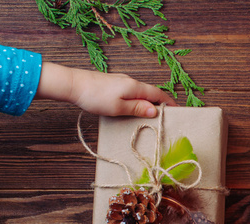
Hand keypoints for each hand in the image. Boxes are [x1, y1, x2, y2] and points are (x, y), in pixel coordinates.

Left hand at [36, 62, 176, 116]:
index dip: (169, 102)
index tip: (177, 111)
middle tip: (165, 116)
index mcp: (135, 87)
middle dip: (160, 103)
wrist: (73, 84)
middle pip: (151, 92)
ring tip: (150, 114)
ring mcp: (121, 81)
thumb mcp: (118, 107)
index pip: (158, 94)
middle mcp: (130, 81)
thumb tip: (155, 110)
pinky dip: (137, 99)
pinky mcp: (113, 83)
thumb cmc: (94, 97)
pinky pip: (131, 91)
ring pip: (141, 92)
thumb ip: (138, 108)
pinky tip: (133, 107)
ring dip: (148, 102)